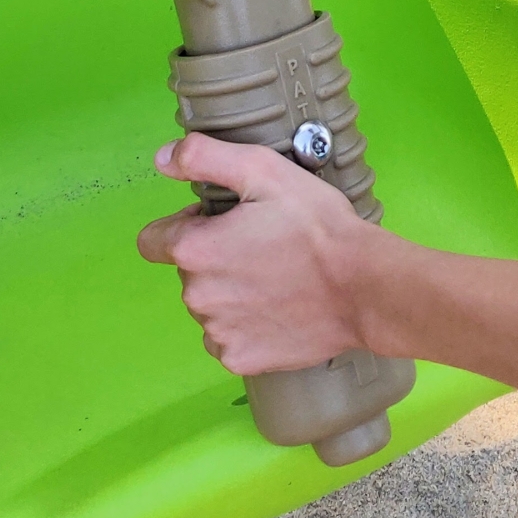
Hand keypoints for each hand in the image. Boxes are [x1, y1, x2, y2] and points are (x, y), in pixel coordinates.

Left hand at [136, 133, 379, 374]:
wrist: (364, 288)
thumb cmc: (316, 225)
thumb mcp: (262, 169)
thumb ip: (203, 157)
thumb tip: (162, 159)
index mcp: (194, 250)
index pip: (152, 240)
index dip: (186, 225)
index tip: (222, 222)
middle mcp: (197, 297)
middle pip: (186, 272)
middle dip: (213, 257)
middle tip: (261, 246)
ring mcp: (219, 333)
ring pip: (208, 306)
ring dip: (228, 292)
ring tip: (275, 277)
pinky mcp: (241, 360)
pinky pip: (227, 338)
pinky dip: (245, 326)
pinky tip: (277, 309)